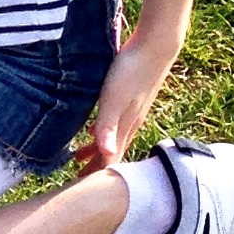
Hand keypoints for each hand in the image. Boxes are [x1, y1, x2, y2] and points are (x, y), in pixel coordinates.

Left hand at [74, 29, 179, 170]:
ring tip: (80, 158)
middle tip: (78, 180)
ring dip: (97, 150)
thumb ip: (108, 126)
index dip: (97, 173)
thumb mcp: (114, 99)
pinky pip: (115, 123)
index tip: (81, 188)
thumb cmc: (132, 70)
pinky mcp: (131, 98)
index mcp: (127, 126)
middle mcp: (131, 122)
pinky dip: (102, 132)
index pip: (111, 158)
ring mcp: (132, 110)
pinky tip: (92, 128)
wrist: (156, 45)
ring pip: (113, 137)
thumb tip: (106, 156)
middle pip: (112, 151)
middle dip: (96, 167)